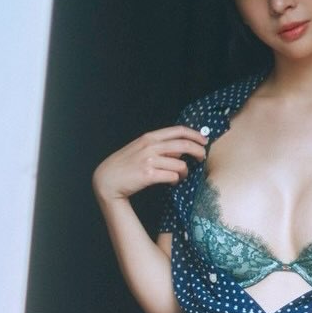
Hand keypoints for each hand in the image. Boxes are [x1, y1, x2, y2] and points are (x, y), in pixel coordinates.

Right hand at [92, 125, 207, 203]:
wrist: (107, 180)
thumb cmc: (125, 165)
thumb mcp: (140, 148)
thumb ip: (159, 146)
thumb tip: (181, 148)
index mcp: (150, 137)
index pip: (178, 131)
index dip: (195, 135)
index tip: (204, 141)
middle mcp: (150, 146)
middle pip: (184, 145)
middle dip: (198, 151)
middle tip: (203, 158)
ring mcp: (149, 160)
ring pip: (180, 164)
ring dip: (184, 172)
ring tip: (180, 176)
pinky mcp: (149, 175)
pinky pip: (173, 177)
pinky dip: (175, 180)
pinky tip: (171, 182)